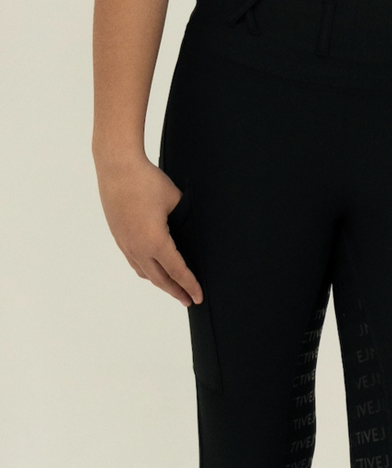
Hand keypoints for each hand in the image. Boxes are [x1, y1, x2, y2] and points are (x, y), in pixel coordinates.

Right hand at [95, 154, 202, 305]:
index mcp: (154, 241)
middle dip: (176, 291)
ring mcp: (125, 243)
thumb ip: (186, 219)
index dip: (190, 285)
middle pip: (159, 279)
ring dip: (159, 283)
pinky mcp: (118, 236)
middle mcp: (137, 247)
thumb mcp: (176, 201)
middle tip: (189, 300)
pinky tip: (152, 269)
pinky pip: (134, 261)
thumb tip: (194, 230)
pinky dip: (146, 271)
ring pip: (144, 272)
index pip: (177, 271)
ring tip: (172, 289)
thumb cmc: (147, 181)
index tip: (198, 297)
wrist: (117, 167)